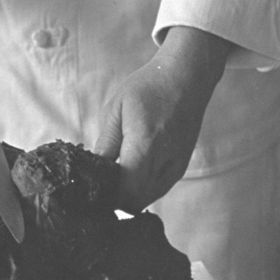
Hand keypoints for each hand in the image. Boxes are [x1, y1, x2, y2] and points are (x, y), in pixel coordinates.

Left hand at [93, 27, 231, 211]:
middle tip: (102, 181)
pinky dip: (143, 187)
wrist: (185, 78)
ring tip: (117, 173)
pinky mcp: (181, 166)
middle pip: (136, 201)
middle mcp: (165, 160)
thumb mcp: (117, 109)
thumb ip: (106, 144)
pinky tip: (133, 170)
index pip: (126, 191)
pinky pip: (158, 189)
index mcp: (146, 143)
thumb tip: (94, 172)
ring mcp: (176, 165)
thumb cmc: (149, 88)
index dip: (108, 195)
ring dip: (130, 193)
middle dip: (116, 197)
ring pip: (147, 198)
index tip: (94, 186)